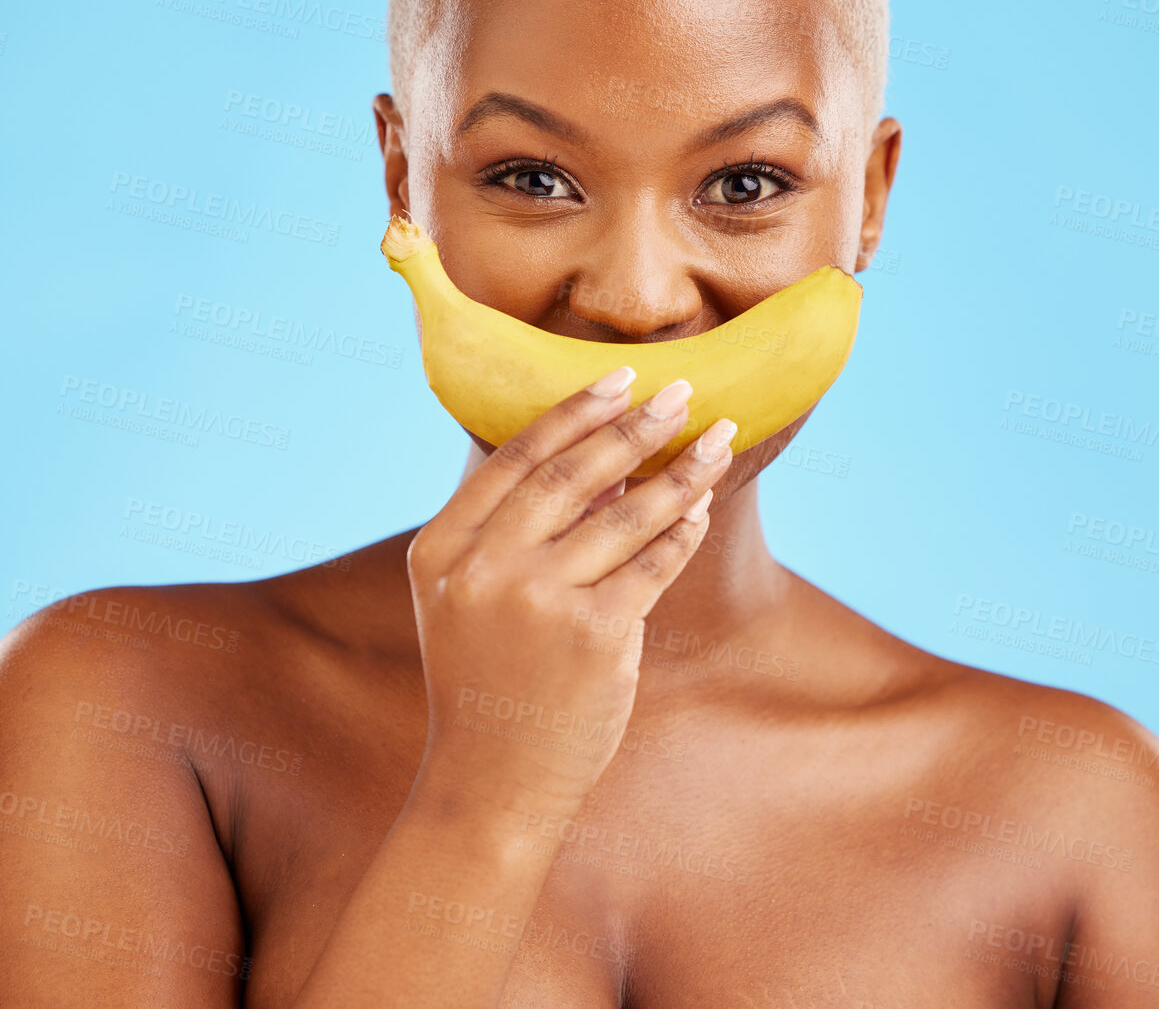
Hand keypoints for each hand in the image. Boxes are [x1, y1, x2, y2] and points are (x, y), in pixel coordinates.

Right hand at [405, 366, 735, 815]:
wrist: (492, 780)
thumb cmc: (487, 678)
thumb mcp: (469, 598)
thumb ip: (515, 528)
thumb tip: (608, 459)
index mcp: (441, 549)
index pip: (516, 458)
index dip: (574, 411)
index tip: (621, 378)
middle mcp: (483, 569)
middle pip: (574, 475)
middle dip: (635, 425)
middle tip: (679, 390)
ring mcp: (538, 602)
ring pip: (626, 514)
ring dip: (680, 471)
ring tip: (717, 438)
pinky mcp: (593, 637)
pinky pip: (653, 565)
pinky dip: (682, 532)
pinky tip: (701, 510)